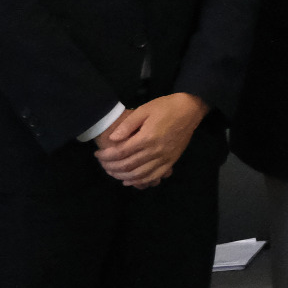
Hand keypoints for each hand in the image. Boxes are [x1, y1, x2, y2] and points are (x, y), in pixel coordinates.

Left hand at [94, 93, 208, 188]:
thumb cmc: (165, 107)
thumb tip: (113, 139)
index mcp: (147, 137)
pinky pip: (154, 176)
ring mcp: (165, 158)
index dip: (106, 156)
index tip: (97, 154)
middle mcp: (156, 151)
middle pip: (128, 165)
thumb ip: (128, 125)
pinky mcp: (171, 161)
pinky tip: (130, 180)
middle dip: (111, 167)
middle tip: (102, 164)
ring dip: (123, 176)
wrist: (190, 110)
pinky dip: (140, 181)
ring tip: (112, 172)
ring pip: (140, 174)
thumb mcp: (144, 109)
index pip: (121, 152)